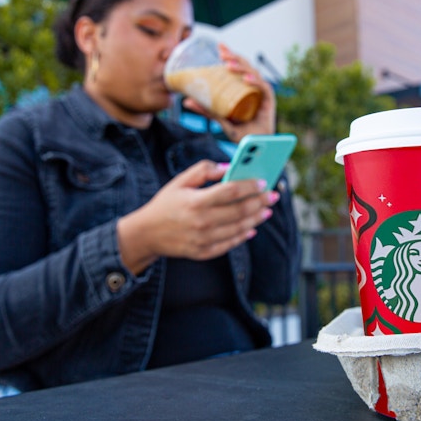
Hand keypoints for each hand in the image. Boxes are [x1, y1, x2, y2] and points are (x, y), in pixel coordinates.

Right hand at [116, 160, 280, 273]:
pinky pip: (230, 244)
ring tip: (266, 210)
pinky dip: (243, 236)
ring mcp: (203, 240)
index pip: (231, 191)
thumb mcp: (180, 181)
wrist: (146, 234)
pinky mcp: (203, 252)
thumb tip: (229, 167)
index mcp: (196, 201)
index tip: (263, 181)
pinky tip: (252, 228)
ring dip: (256, 219)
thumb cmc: (165, 203)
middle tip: (273, 196)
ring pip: (239, 228)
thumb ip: (204, 170)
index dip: (250, 186)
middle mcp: (201, 222)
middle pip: (240, 211)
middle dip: (260, 202)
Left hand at [182, 43, 275, 141]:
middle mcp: (254, 87)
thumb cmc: (241, 134)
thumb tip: (186, 100)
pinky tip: (246, 79)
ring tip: (228, 65)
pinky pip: (263, 87)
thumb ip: (207, 110)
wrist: (256, 149)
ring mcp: (262, 93)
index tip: (219, 46)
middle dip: (234, 57)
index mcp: (244, 88)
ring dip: (242, 67)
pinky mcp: (269, 101)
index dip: (231, 55)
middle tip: (221, 52)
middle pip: (246, 67)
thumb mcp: (221, 120)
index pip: (238, 67)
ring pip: (254, 73)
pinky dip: (255, 82)